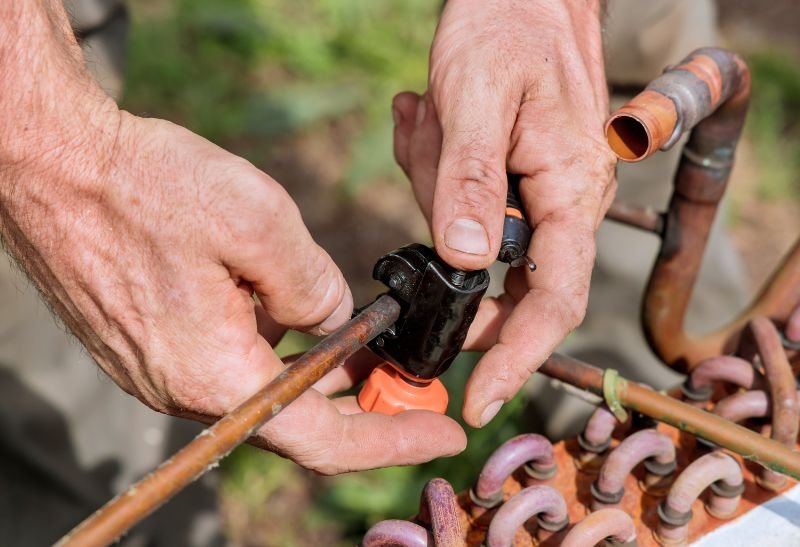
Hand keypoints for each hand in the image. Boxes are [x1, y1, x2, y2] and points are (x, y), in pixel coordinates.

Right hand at [0, 2, 464, 473]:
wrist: (51, 164)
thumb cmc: (145, 187)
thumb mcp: (259, 222)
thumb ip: (314, 286)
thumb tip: (333, 320)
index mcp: (216, 374)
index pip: (324, 439)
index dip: (393, 441)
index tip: (443, 433)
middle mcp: (185, 389)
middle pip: (296, 423)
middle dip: (365, 408)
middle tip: (414, 384)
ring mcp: (162, 372)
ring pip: (263, 393)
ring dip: (321, 380)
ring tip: (372, 353)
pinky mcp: (151, 347)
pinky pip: (231, 368)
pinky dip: (279, 359)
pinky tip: (303, 328)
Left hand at [392, 0, 616, 426]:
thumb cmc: (507, 28)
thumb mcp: (476, 95)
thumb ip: (470, 179)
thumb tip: (466, 261)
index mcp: (569, 191)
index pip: (554, 301)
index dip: (517, 358)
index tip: (479, 401)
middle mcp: (564, 204)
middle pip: (505, 277)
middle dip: (451, 248)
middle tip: (426, 154)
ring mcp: (540, 195)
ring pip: (475, 240)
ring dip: (438, 186)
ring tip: (431, 118)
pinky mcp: (514, 182)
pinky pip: (466, 206)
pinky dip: (436, 173)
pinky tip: (429, 120)